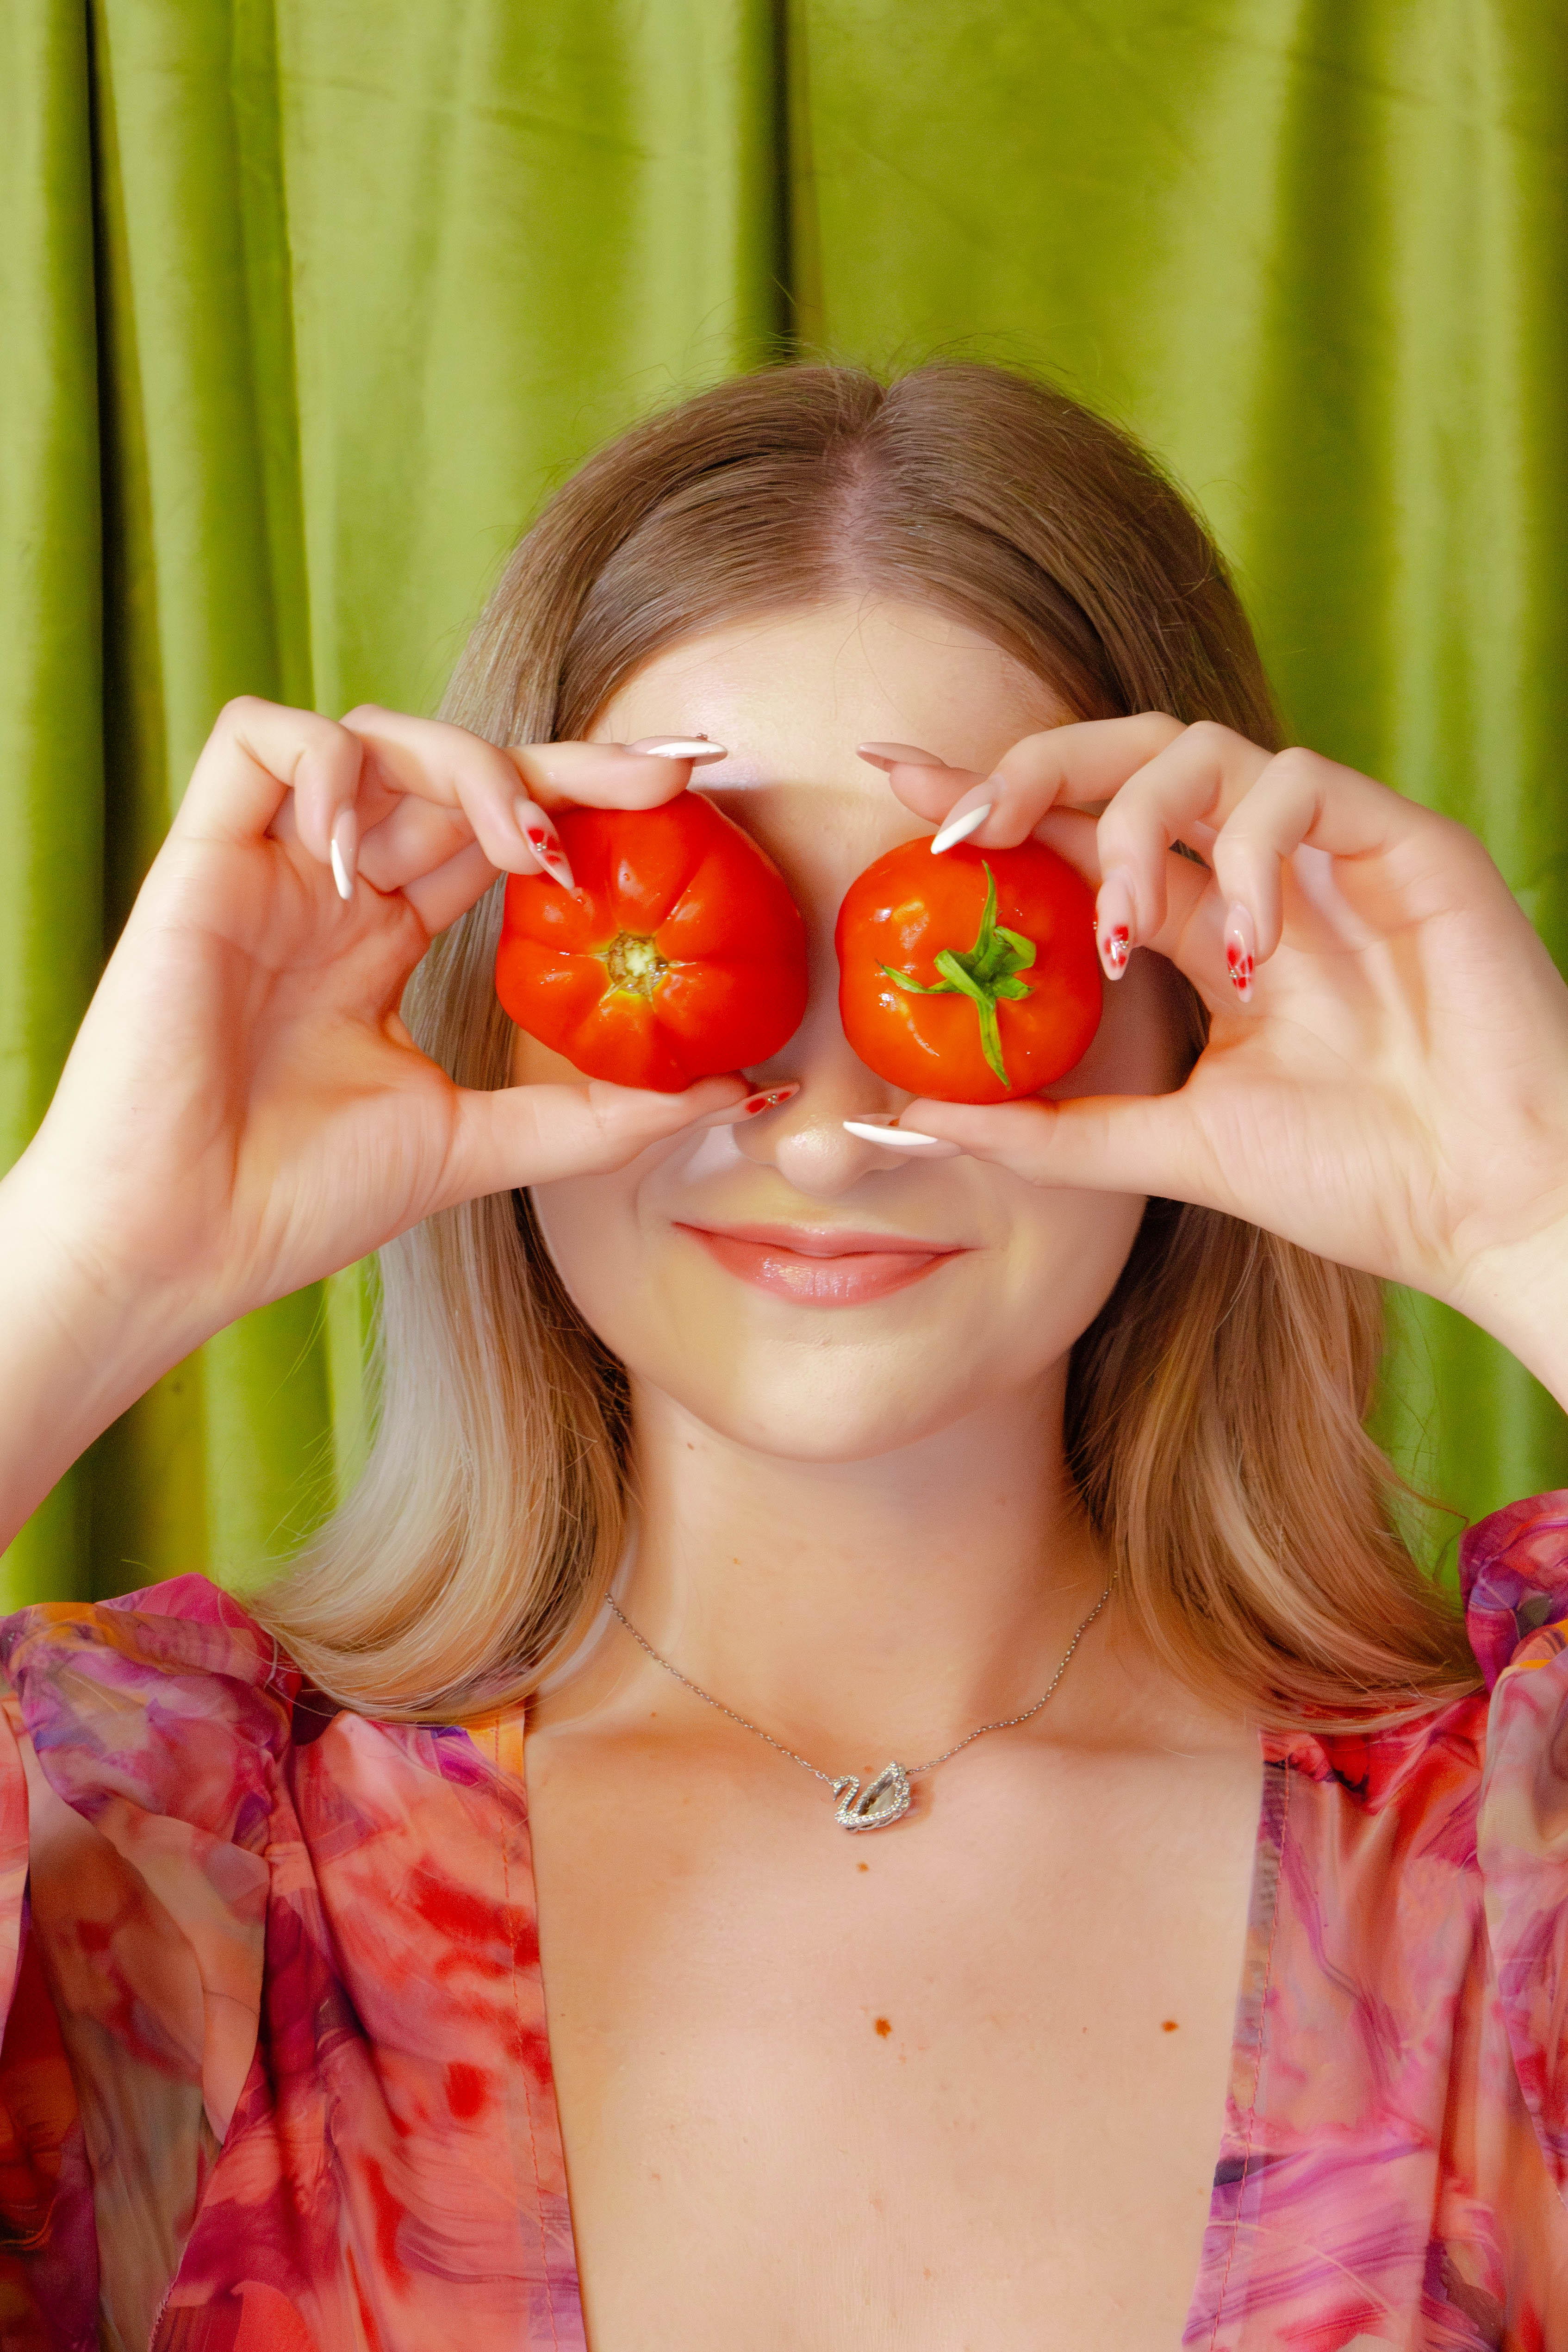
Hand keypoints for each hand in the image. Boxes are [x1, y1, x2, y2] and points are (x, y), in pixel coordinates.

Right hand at [7, 699, 747, 1370]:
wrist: (182, 1242)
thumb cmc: (301, 1201)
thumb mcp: (481, 1144)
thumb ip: (601, 1114)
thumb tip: (741, 1091)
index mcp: (385, 939)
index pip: (499, 833)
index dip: (586, 797)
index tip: (689, 793)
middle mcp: (334, 891)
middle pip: (455, 770)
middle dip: (566, 760)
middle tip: (666, 780)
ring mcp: (270, 869)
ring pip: (372, 734)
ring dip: (466, 767)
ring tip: (526, 849)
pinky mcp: (200, 857)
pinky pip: (259, 740)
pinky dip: (330, 767)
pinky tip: (364, 854)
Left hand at [871, 717, 1567, 1389]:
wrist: (1484, 1210)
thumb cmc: (1356, 1180)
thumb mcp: (1174, 1150)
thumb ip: (1053, 1128)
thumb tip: (913, 1113)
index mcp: (1200, 927)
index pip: (1078, 832)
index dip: (990, 795)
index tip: (893, 781)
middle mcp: (1253, 872)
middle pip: (1125, 757)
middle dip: (1032, 768)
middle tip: (962, 826)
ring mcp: (1327, 850)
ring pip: (1200, 747)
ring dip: (1131, 824)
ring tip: (1114, 928)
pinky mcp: (1402, 839)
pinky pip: (1298, 783)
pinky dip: (1246, 853)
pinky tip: (1243, 948)